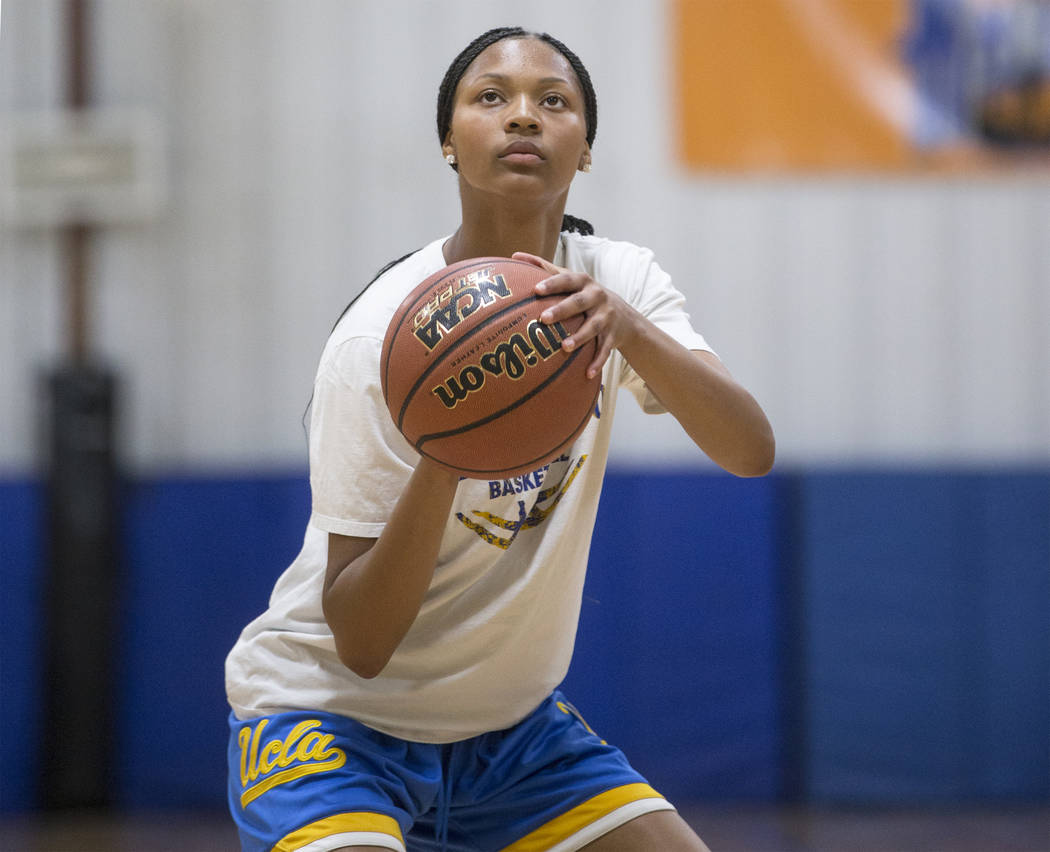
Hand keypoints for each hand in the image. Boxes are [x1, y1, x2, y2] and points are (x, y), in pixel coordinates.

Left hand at [512, 251, 639, 378]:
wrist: (625, 317)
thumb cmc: (586, 295)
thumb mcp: (571, 280)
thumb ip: (545, 268)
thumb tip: (515, 255)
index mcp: (583, 282)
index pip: (566, 280)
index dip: (552, 284)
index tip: (535, 289)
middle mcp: (597, 297)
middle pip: (579, 302)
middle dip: (562, 310)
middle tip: (543, 318)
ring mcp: (606, 317)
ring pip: (593, 327)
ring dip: (580, 337)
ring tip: (565, 347)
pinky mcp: (613, 336)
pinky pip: (605, 350)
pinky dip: (597, 362)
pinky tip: (587, 373)